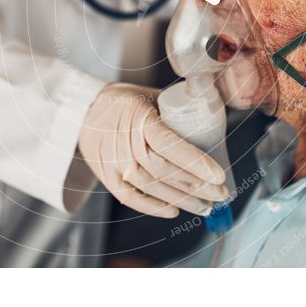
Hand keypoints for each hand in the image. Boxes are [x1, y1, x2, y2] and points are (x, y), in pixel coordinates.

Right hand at [78, 83, 228, 217]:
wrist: (84, 110)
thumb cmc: (124, 102)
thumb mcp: (150, 96)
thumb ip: (177, 107)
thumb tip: (213, 114)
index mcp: (140, 120)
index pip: (171, 145)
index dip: (196, 162)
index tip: (219, 175)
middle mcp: (125, 144)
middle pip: (166, 171)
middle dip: (198, 186)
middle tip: (221, 193)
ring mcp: (114, 163)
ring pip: (152, 187)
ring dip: (182, 200)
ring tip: (206, 205)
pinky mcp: (107, 177)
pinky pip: (131, 198)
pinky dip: (154, 207)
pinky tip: (175, 211)